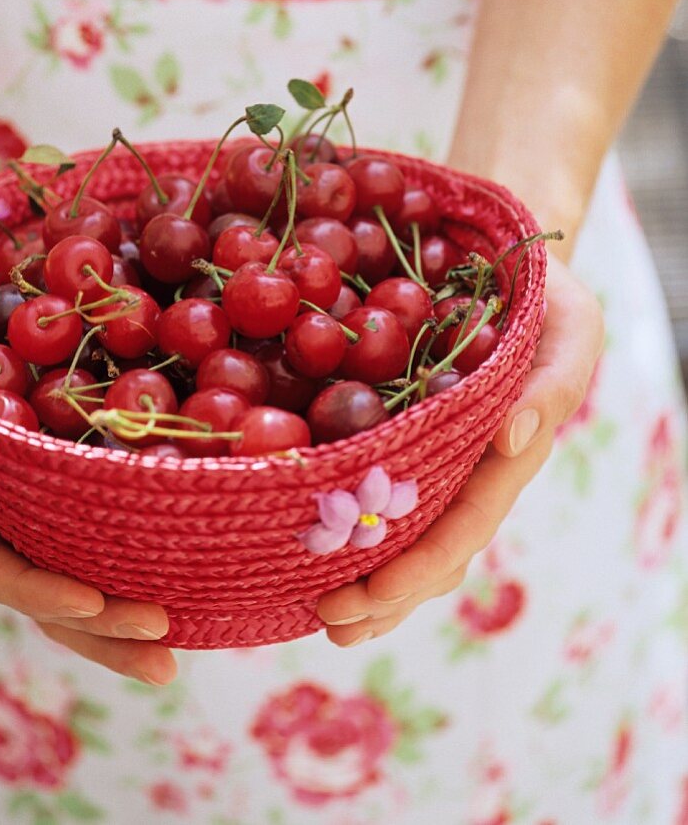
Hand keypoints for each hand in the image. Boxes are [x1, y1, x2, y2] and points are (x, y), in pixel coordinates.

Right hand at [0, 344, 175, 683]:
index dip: (38, 590)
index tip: (90, 601)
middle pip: (42, 601)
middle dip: (99, 631)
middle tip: (160, 648)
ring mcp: (23, 530)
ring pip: (70, 590)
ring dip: (118, 626)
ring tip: (171, 657)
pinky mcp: (54, 512)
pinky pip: (88, 553)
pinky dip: (126, 578)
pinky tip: (175, 600)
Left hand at [316, 254, 603, 644]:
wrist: (501, 261)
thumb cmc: (541, 294)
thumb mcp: (571, 325)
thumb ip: (555, 382)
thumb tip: (512, 438)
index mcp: (507, 452)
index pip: (467, 521)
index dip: (424, 562)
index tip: (374, 593)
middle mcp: (469, 466)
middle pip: (432, 547)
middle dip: (385, 592)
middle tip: (330, 618)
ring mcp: (435, 457)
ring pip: (406, 536)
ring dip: (367, 583)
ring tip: (321, 616)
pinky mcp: (399, 435)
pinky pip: (376, 492)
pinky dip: (347, 530)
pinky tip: (310, 556)